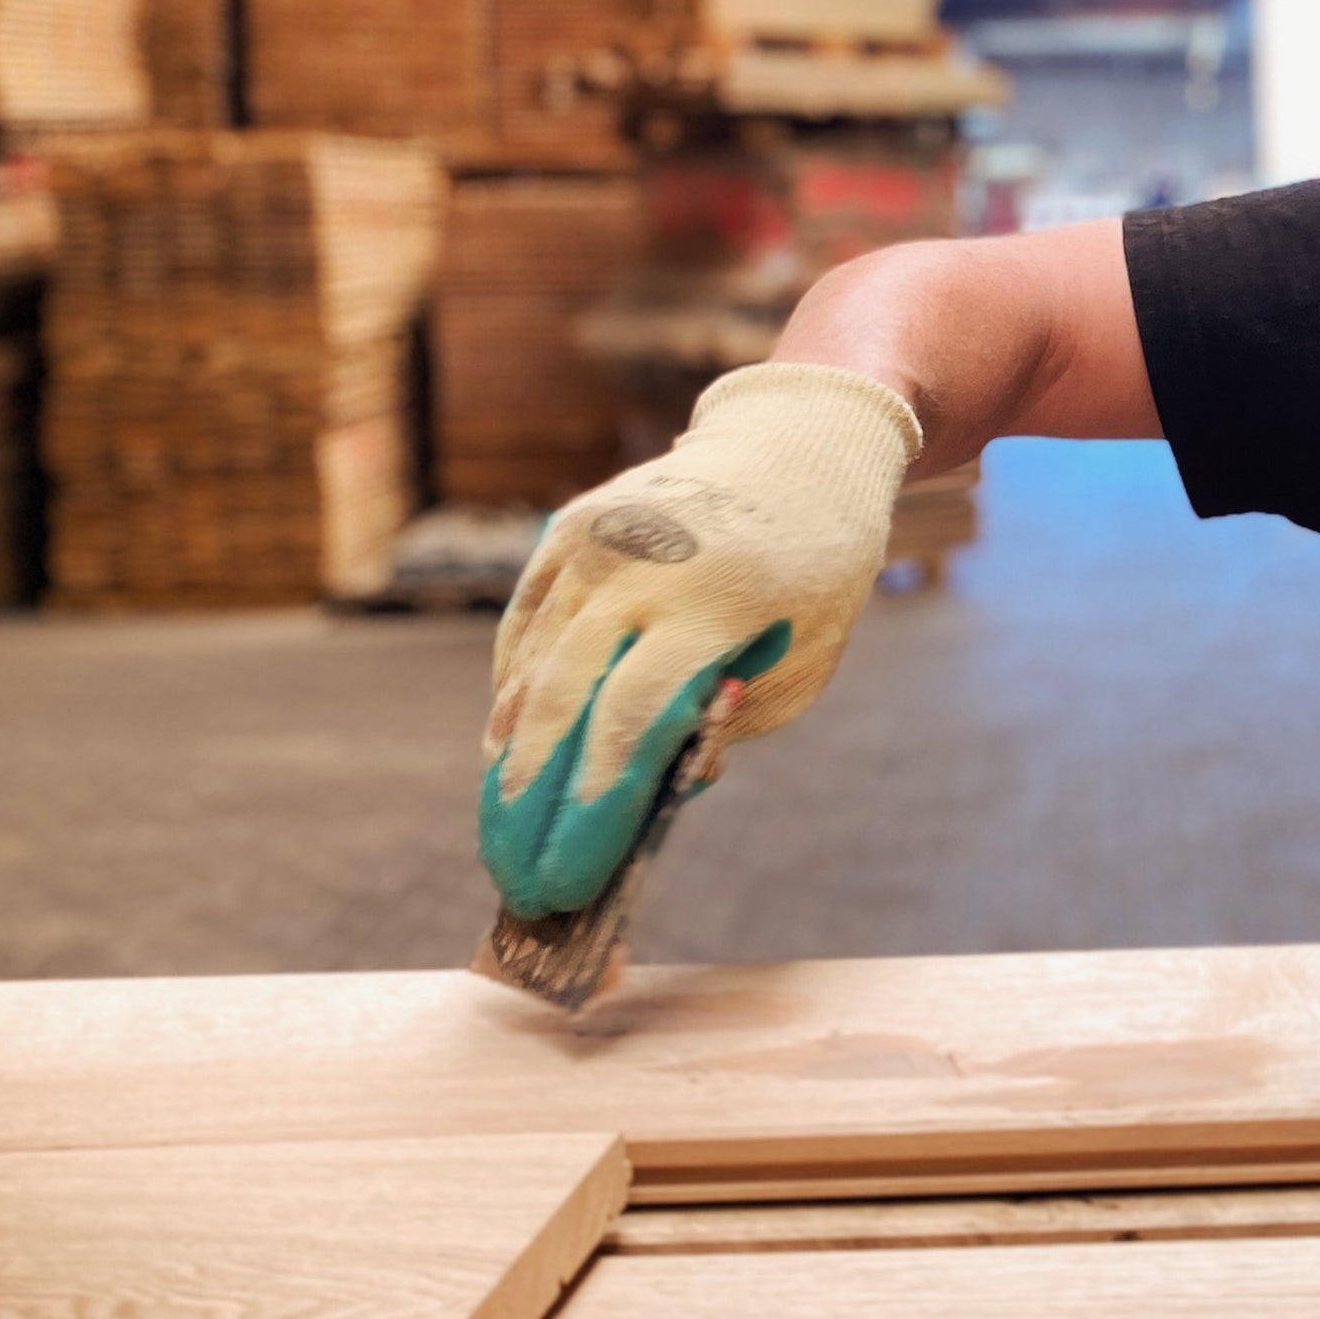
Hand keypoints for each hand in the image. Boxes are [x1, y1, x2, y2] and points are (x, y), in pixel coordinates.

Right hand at [479, 361, 920, 917]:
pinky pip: (525, 623)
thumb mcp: (807, 656)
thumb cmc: (816, 569)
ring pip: (531, 664)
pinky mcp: (569, 527)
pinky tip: (507, 743)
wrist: (797, 443)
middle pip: (562, 700)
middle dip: (532, 800)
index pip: (630, 719)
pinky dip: (514, 686)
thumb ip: (731, 723)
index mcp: (713, 600)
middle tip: (516, 875)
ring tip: (504, 825)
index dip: (591, 804)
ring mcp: (596, 539)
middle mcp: (641, 564)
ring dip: (511, 752)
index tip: (568, 876)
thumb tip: (646, 790)